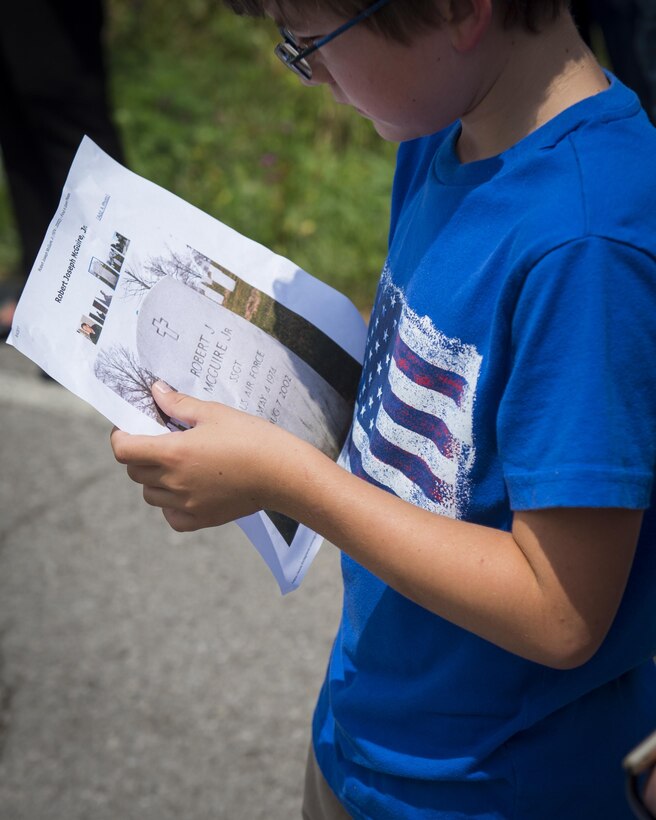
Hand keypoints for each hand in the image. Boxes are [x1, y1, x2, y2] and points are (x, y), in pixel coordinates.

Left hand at [110, 381, 300, 531]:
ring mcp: (186, 504)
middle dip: (139, 454)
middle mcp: (174, 482)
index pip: (123, 450)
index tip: (132, 428)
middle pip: (135, 471)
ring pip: (150, 495)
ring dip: (154, 479)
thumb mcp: (214, 413)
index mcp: (173, 453)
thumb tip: (156, 391)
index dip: (121, 436)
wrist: (282, 473)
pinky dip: (170, 505)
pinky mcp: (201, 519)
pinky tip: (186, 490)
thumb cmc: (251, 438)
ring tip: (176, 465)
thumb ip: (180, 404)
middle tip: (159, 441)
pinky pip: (170, 516)